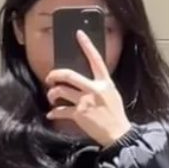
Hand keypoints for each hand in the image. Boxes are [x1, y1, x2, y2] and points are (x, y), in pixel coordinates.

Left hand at [45, 31, 132, 147]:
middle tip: (50, 77)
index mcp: (105, 83)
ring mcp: (85, 101)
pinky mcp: (79, 114)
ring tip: (52, 97)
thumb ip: (99, 86)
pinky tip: (51, 114)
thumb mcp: (112, 95)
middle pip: (69, 75)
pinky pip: (60, 110)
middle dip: (55, 74)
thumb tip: (84, 81)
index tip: (79, 33)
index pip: (96, 59)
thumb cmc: (115, 115)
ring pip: (61, 91)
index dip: (87, 45)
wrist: (118, 134)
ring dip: (52, 94)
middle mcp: (94, 89)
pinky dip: (54, 113)